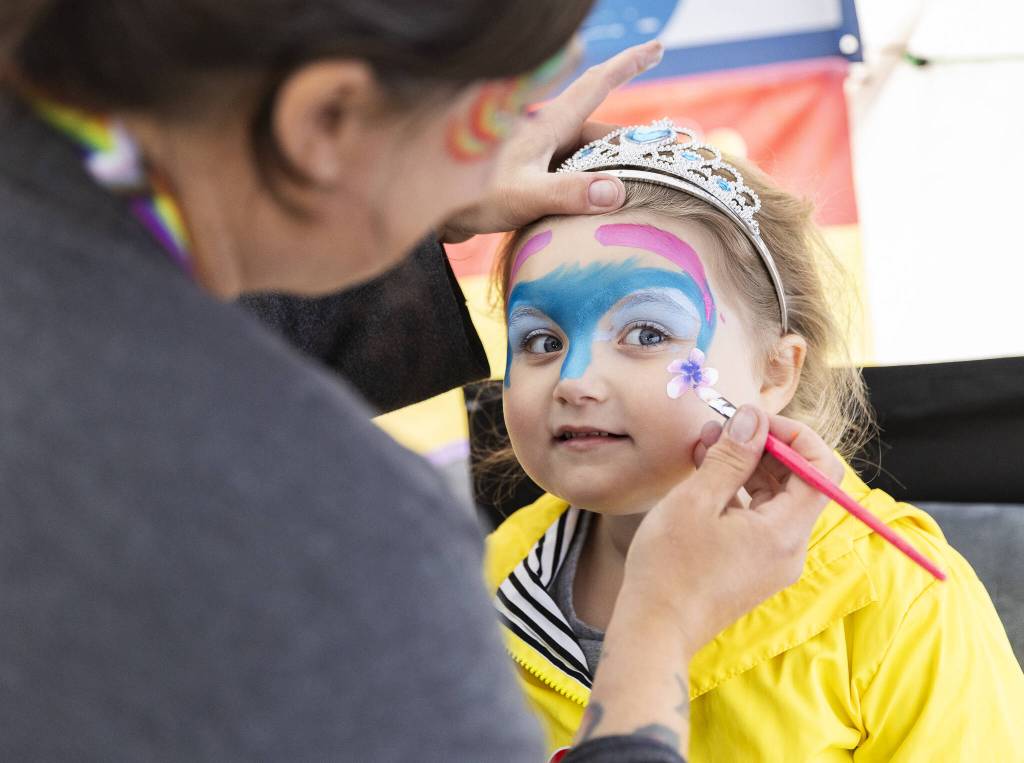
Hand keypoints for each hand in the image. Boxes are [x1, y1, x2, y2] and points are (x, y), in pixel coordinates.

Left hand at [439, 40, 663, 242]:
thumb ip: (568, 193)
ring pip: (582, 151)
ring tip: (625, 190)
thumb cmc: (470, 198)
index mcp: (548, 125)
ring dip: (604, 166)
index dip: (628, 64)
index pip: (595, 85)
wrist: (428, 210)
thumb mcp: (524, 194)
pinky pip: (568, 170)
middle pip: (597, 128)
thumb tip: (615, 191)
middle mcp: (544, 132)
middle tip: (653, 162)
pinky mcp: (526, 173)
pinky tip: (590, 204)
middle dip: (625, 142)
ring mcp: (535, 152)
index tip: (656, 48)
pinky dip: (585, 182)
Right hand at [623, 406, 841, 655]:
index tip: (752, 422)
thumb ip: (731, 456)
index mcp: (786, 531)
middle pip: (798, 481)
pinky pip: (758, 519)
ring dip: (745, 467)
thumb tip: (753, 418)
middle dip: (762, 447)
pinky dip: (737, 494)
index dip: (794, 435)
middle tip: (719, 428)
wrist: (655, 631)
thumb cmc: (670, 568)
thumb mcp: (697, 501)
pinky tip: (703, 478)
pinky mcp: (753, 568)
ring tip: (703, 447)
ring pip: (774, 498)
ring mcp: (773, 560)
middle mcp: (790, 547)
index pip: (822, 468)